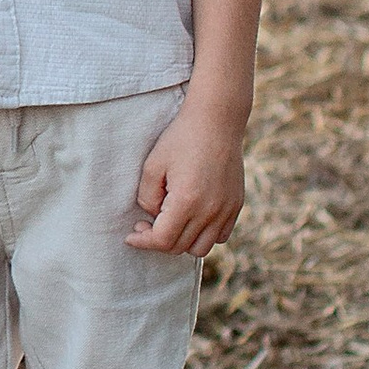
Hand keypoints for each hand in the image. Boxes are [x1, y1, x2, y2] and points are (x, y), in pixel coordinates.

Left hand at [128, 97, 245, 256]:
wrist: (216, 121)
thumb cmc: (180, 139)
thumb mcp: (152, 165)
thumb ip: (147, 197)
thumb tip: (153, 217)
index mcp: (187, 201)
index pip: (163, 240)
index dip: (143, 242)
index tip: (131, 236)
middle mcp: (210, 211)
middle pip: (181, 247)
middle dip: (158, 241)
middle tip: (144, 225)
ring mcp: (227, 210)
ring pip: (202, 247)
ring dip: (182, 242)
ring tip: (168, 223)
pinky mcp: (236, 205)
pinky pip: (221, 236)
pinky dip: (204, 235)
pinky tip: (191, 218)